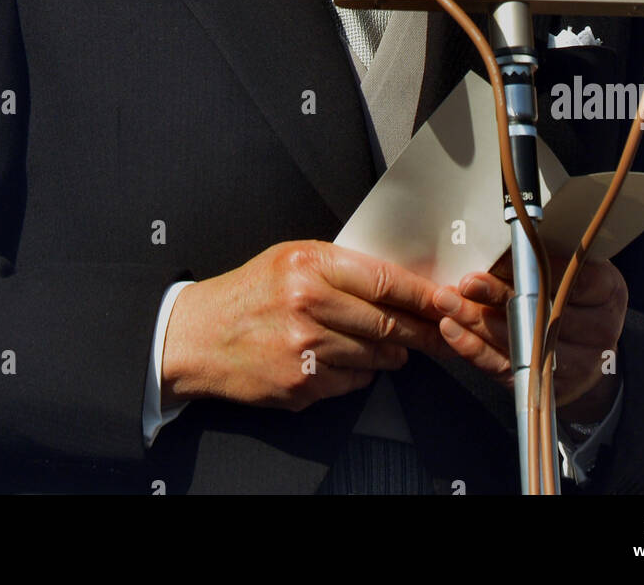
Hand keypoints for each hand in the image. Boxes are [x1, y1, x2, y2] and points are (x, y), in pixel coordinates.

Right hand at [161, 240, 446, 411]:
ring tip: (394, 349)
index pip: (384, 281)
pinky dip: (361, 375)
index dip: (422, 295)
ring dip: (393, 355)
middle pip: (387, 323)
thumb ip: (339, 266)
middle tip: (440, 333)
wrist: (198, 337)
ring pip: (375, 357)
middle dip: (420, 331)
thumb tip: (396, 283)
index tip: (445, 300)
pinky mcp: (301, 384)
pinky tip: (349, 362)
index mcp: (308, 266)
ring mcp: (305, 349)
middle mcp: (308, 305)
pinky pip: (353, 383)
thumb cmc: (248, 293)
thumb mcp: (289, 259)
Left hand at [431, 255, 627, 417]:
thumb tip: (505, 239)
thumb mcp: (575, 270)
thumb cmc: (575, 299)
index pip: (575, 279)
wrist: (590, 357)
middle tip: (467, 283)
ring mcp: (577, 366)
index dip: (538, 269)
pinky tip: (452, 330)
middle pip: (543, 314)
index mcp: (608, 292)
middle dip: (499, 296)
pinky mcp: (547, 388)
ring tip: (447, 302)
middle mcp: (599, 331)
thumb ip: (548, 258)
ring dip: (477, 321)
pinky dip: (474, 349)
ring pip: (520, 343)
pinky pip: (505, 368)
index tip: (507, 257)